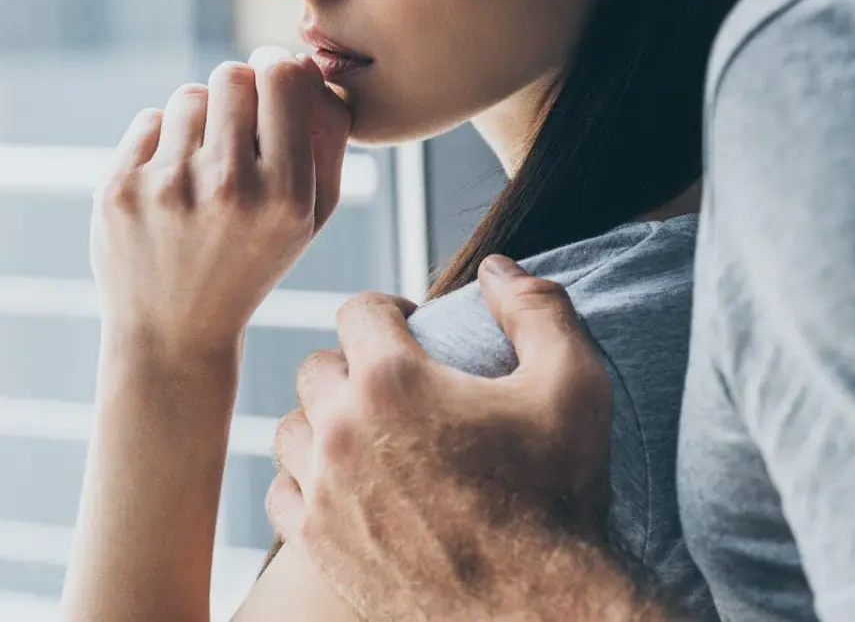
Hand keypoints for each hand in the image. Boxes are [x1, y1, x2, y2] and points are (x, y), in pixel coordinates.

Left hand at [90, 48, 350, 356]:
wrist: (173, 331)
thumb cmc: (252, 261)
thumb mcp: (311, 217)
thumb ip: (328, 139)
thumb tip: (311, 66)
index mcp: (286, 195)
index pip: (283, 78)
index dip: (278, 67)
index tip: (273, 78)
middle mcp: (228, 187)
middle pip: (232, 76)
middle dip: (238, 90)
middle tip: (236, 122)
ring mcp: (167, 187)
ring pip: (189, 95)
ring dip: (199, 117)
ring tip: (202, 164)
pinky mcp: (119, 188)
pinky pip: (150, 119)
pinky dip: (162, 140)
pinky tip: (169, 184)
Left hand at [266, 258, 612, 621]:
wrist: (539, 611)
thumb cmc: (559, 499)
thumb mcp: (573, 386)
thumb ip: (536, 309)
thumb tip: (496, 267)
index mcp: (393, 380)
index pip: (358, 311)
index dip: (387, 310)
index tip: (408, 327)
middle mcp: (343, 429)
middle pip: (317, 366)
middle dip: (354, 365)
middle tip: (393, 385)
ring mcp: (322, 490)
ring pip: (291, 428)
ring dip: (322, 422)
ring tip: (364, 434)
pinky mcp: (316, 543)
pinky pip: (281, 492)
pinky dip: (305, 482)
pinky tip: (342, 485)